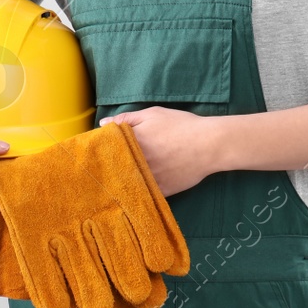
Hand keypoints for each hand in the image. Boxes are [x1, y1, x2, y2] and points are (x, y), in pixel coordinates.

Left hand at [101, 107, 218, 197]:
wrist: (208, 145)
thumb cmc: (180, 125)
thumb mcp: (153, 114)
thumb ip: (126, 118)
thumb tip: (103, 124)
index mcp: (132, 142)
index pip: (107, 147)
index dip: (102, 148)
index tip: (99, 148)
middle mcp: (136, 162)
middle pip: (114, 166)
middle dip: (109, 164)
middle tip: (105, 164)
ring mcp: (148, 178)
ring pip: (127, 182)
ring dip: (122, 178)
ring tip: (119, 176)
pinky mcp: (160, 190)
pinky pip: (143, 192)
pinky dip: (139, 189)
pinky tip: (136, 186)